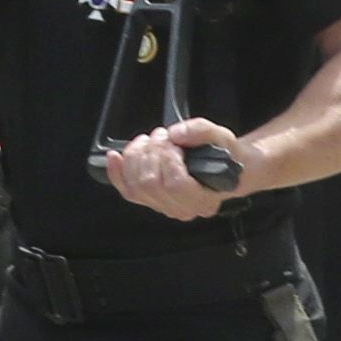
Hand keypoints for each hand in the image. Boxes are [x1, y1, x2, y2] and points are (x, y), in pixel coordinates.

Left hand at [102, 120, 244, 218]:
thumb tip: (177, 135)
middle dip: (152, 153)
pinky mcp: (150, 200)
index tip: (175, 145)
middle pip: (151, 183)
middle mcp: (183, 209)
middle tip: (162, 137)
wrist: (224, 168)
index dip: (169, 159)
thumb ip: (201, 131)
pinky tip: (115, 157)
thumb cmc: (224, 156)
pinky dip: (117, 172)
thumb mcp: (222, 137)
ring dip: (137, 157)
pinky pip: (127, 191)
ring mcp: (164, 207)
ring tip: (151, 141)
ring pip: (136, 187)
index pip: (175, 184)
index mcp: (204, 199)